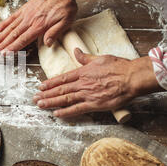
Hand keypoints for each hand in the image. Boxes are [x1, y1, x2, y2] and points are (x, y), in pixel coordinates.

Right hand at [0, 0, 76, 54]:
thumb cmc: (64, 5)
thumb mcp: (66, 20)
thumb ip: (55, 32)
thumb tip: (48, 44)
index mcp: (39, 26)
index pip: (23, 39)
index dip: (13, 48)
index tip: (5, 54)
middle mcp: (30, 21)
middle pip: (13, 35)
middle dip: (3, 45)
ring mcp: (25, 14)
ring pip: (10, 27)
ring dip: (0, 36)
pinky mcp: (24, 9)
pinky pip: (12, 18)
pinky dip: (4, 24)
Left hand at [33, 49, 161, 117]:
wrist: (132, 77)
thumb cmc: (119, 67)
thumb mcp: (99, 58)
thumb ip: (85, 57)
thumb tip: (76, 51)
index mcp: (83, 72)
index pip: (62, 78)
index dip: (49, 83)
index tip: (40, 86)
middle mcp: (82, 83)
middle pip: (60, 89)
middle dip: (46, 94)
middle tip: (35, 98)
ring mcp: (87, 94)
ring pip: (65, 99)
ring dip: (51, 102)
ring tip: (40, 105)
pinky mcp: (95, 104)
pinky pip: (77, 109)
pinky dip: (66, 112)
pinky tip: (56, 114)